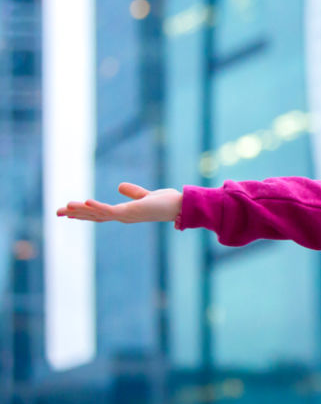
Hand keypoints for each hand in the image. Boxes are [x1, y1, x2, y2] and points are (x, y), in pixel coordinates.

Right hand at [55, 182, 181, 223]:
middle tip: (57, 213)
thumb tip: (119, 186)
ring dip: (81, 211)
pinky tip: (86, 201)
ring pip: (98, 214)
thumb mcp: (145, 195)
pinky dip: (97, 207)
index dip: (84, 212)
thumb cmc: (166, 202)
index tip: (68, 211)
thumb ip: (132, 192)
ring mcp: (125, 215)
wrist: (180, 206)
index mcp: (124, 212)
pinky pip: (110, 210)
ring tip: (65, 208)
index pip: (99, 213)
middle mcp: (122, 216)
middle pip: (94, 216)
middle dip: (76, 214)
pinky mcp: (130, 212)